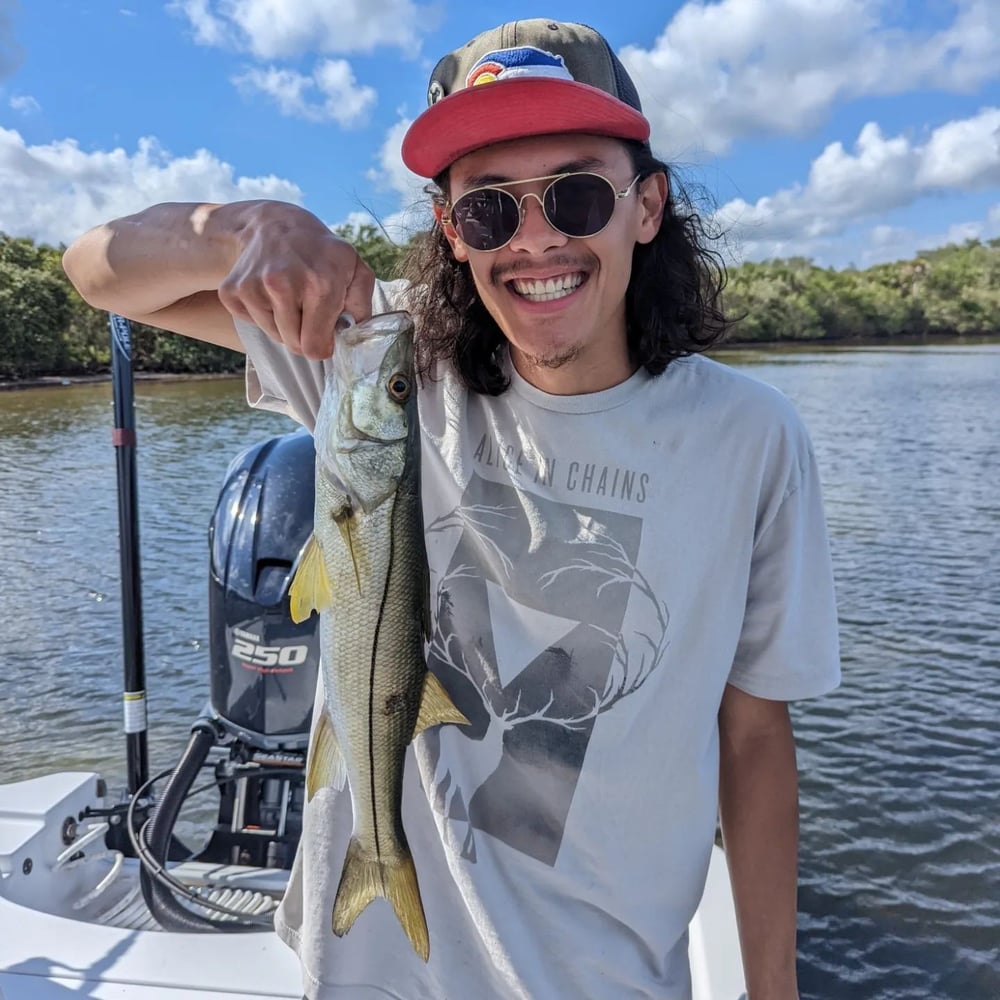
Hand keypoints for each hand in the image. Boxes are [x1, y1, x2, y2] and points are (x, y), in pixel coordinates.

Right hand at [217, 202, 375, 359]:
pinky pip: (252, 323)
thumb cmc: (322, 253)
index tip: (325, 332)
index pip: (315, 347)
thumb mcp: (355, 269)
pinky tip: (270, 291)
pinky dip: (263, 315)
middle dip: (304, 334)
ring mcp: (253, 286)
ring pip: (274, 335)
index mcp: (319, 284)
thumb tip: (352, 335)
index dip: (322, 345)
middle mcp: (283, 284)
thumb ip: (362, 306)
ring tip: (290, 295)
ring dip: (284, 324)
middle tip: (308, 308)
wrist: (275, 225)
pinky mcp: (231, 291)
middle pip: (294, 345)